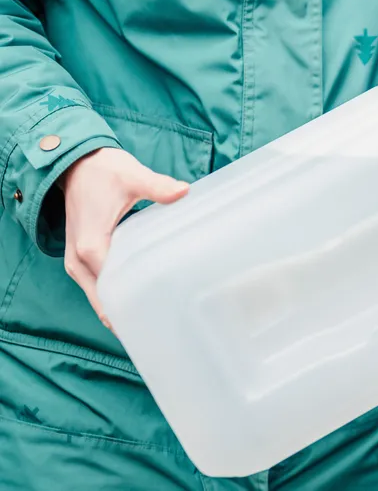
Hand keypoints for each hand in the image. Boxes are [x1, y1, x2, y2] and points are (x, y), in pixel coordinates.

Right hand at [59, 147, 188, 327]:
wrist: (76, 163)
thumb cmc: (104, 170)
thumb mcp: (132, 176)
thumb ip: (157, 187)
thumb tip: (185, 192)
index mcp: (92, 245)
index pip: (112, 287)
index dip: (134, 304)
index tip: (157, 319)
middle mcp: (79, 260)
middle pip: (104, 301)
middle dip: (128, 316)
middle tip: (162, 330)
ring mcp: (78, 262)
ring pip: (99, 296)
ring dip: (120, 308)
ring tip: (153, 322)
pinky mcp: (82, 258)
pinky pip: (98, 286)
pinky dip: (113, 296)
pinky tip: (137, 304)